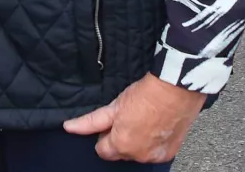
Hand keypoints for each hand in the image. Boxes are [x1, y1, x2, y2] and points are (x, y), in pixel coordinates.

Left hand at [63, 73, 204, 163]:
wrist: (175, 89)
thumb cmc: (145, 95)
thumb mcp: (114, 107)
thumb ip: (91, 122)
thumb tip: (68, 127)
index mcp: (121, 145)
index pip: (102, 150)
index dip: (104, 135)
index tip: (111, 122)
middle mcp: (138, 155)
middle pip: (120, 152)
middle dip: (120, 139)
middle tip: (128, 118)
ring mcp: (155, 156)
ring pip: (137, 153)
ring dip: (136, 142)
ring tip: (143, 119)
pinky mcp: (170, 152)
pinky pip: (153, 152)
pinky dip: (152, 143)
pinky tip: (155, 125)